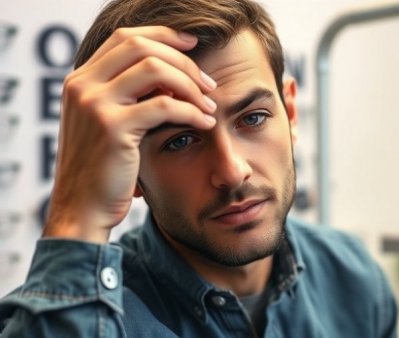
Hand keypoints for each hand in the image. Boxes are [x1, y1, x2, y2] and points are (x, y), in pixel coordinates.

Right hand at [43, 26, 216, 242]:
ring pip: (155, 69)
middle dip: (183, 60)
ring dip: (190, 84)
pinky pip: (165, 106)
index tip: (193, 45)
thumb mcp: (109, 122)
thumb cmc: (103, 169)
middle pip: (142, 47)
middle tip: (209, 83)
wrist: (82, 209)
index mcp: (80, 79)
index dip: (163, 36)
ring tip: (210, 103)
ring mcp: (94, 103)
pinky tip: (205, 122)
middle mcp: (82, 84)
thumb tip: (173, 72)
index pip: (125, 38)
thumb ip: (129, 95)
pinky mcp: (111, 127)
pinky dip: (191, 112)